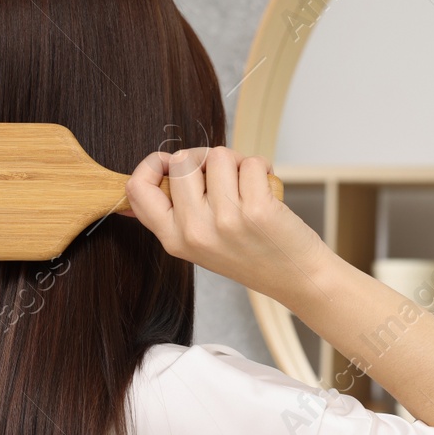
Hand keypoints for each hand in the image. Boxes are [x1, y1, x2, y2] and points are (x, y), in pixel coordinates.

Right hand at [123, 145, 332, 304]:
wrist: (296, 278)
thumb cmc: (251, 254)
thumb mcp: (201, 243)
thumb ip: (178, 211)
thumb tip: (159, 167)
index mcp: (174, 240)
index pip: (137, 189)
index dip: (153, 164)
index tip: (172, 162)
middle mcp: (195, 232)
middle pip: (182, 161)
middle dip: (205, 158)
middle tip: (225, 177)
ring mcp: (225, 221)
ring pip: (217, 156)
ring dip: (237, 163)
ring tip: (249, 187)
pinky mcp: (257, 210)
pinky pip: (250, 162)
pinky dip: (262, 168)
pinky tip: (267, 189)